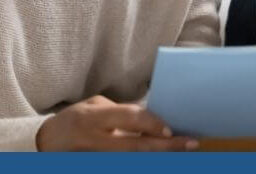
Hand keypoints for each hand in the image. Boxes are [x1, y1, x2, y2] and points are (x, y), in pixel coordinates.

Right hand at [36, 95, 198, 150]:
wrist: (46, 143)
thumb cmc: (75, 119)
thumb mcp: (95, 107)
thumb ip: (121, 112)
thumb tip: (151, 116)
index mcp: (94, 118)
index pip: (128, 119)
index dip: (151, 124)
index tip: (171, 128)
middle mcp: (94, 141)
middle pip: (135, 147)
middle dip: (166, 147)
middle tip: (190, 144)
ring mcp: (95, 160)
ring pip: (132, 162)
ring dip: (158, 158)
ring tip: (182, 154)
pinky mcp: (97, 168)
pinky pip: (124, 166)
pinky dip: (144, 163)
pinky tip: (160, 159)